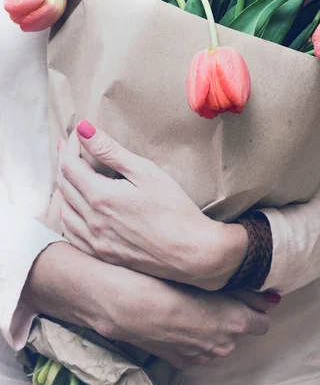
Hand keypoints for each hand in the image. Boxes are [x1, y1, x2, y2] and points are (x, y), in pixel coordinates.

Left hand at [58, 121, 247, 289]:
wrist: (190, 252)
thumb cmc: (174, 209)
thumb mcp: (146, 172)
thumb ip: (111, 151)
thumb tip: (83, 129)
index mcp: (100, 197)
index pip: (70, 165)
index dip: (72, 145)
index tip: (80, 132)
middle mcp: (91, 221)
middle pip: (64, 185)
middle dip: (66, 161)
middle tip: (73, 146)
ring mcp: (95, 241)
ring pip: (64, 209)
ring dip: (65, 187)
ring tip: (73, 172)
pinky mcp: (102, 255)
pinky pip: (71, 234)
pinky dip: (68, 215)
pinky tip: (75, 208)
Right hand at [97, 264, 271, 368]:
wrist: (132, 305)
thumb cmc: (172, 284)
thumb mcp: (214, 282)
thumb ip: (247, 291)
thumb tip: (273, 299)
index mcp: (236, 323)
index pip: (262, 321)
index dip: (254, 306)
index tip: (244, 295)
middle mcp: (224, 346)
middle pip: (239, 330)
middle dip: (232, 315)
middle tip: (213, 295)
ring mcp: (202, 356)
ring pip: (218, 341)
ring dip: (212, 327)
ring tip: (193, 305)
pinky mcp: (181, 361)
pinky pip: (197, 349)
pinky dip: (194, 337)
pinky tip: (180, 320)